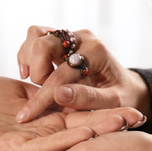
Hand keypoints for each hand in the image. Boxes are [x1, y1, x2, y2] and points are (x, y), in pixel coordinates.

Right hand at [16, 26, 150, 122]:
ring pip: (36, 34)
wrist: (124, 85)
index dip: (42, 97)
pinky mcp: (59, 38)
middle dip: (37, 72)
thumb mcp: (112, 102)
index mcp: (96, 52)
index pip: (61, 73)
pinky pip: (34, 37)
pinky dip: (27, 55)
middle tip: (43, 90)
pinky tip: (31, 75)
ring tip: (38, 82)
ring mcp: (70, 35)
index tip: (26, 116)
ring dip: (30, 60)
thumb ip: (87, 98)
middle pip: (43, 43)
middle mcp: (82, 38)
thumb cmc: (122, 96)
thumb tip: (59, 95)